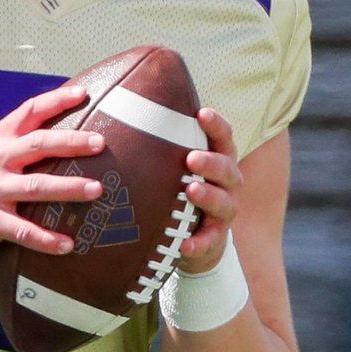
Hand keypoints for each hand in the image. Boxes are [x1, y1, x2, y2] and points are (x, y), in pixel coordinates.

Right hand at [0, 84, 104, 258]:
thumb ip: (15, 140)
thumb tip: (58, 133)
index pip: (29, 111)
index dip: (56, 100)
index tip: (82, 93)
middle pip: (38, 144)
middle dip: (71, 143)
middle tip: (100, 143)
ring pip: (36, 186)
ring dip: (68, 188)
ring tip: (96, 190)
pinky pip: (22, 230)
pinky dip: (45, 238)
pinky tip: (67, 244)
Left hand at [176, 108, 242, 273]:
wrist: (196, 238)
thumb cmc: (180, 189)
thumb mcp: (175, 166)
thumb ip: (160, 142)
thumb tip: (123, 106)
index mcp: (218, 159)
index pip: (223, 137)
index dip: (216, 124)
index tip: (201, 113)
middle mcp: (227, 182)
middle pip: (227, 167)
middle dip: (211, 162)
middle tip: (191, 158)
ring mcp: (224, 210)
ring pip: (224, 202)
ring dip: (208, 196)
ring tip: (191, 190)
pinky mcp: (215, 238)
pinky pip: (210, 241)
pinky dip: (199, 243)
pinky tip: (185, 245)